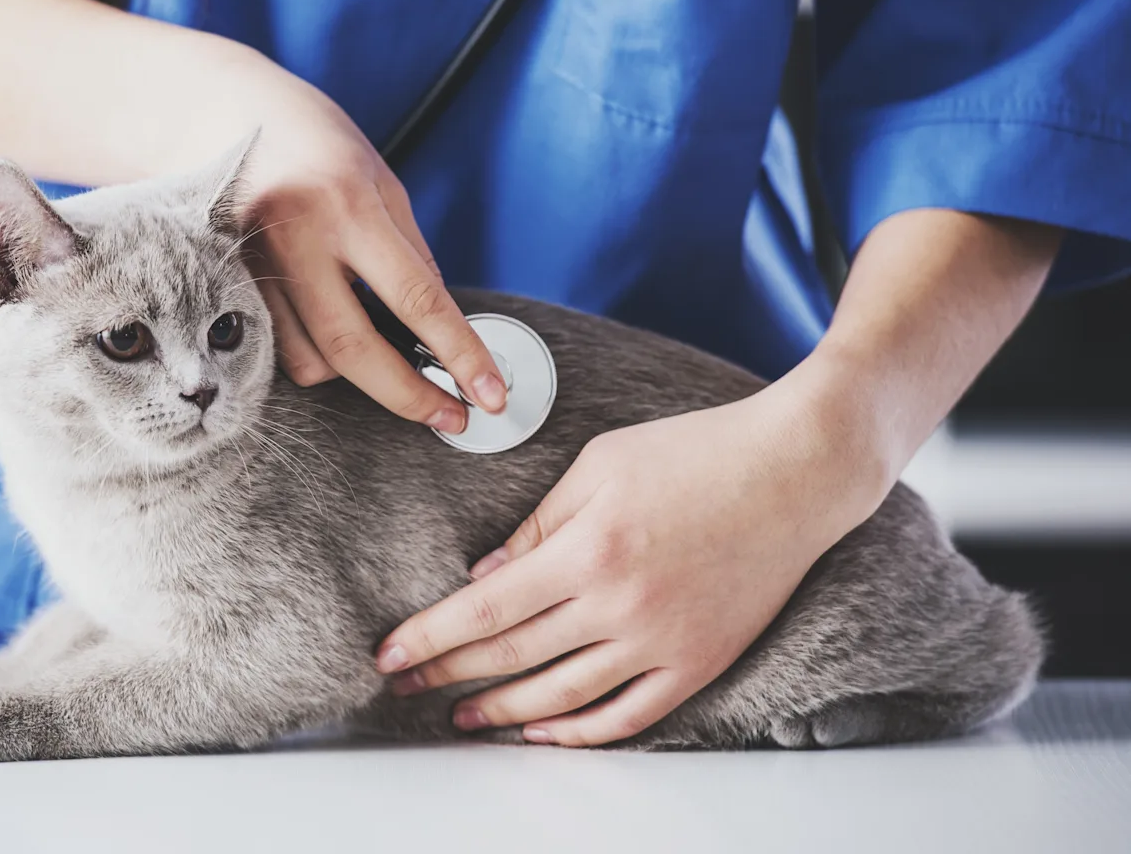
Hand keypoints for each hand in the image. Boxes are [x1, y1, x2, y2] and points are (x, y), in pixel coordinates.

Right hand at [225, 52, 507, 429]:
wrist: (221, 112)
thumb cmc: (316, 144)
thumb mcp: (381, 183)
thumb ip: (411, 256)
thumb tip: (445, 331)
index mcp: (347, 203)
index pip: (416, 298)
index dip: (459, 355)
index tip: (488, 395)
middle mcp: (295, 237)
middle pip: (354, 348)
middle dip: (408, 396)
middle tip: (450, 417)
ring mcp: (251, 265)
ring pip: (309, 360)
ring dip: (354, 375)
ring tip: (378, 352)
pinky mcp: (225, 285)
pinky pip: (278, 349)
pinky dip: (314, 355)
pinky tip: (329, 331)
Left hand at [375, 383, 891, 745]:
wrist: (795, 471)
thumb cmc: (695, 452)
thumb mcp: (599, 465)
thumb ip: (537, 526)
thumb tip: (485, 579)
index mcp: (589, 549)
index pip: (487, 610)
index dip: (431, 636)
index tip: (389, 654)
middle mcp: (622, 605)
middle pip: (513, 656)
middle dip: (449, 673)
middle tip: (405, 685)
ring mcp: (664, 641)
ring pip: (564, 696)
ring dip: (505, 713)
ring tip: (462, 717)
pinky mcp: (700, 661)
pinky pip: (631, 715)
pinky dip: (582, 731)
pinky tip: (544, 733)